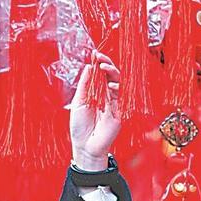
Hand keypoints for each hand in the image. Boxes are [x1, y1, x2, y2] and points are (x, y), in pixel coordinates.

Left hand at [68, 55, 121, 170]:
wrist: (84, 146)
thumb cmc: (80, 127)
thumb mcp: (78, 102)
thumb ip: (85, 85)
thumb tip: (89, 67)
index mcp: (96, 93)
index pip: (101, 74)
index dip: (100, 63)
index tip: (95, 54)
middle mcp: (106, 97)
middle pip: (111, 76)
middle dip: (107, 65)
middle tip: (101, 58)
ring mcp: (114, 104)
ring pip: (118, 84)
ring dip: (113, 74)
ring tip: (105, 67)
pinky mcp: (119, 113)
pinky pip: (121, 98)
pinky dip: (117, 90)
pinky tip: (112, 85)